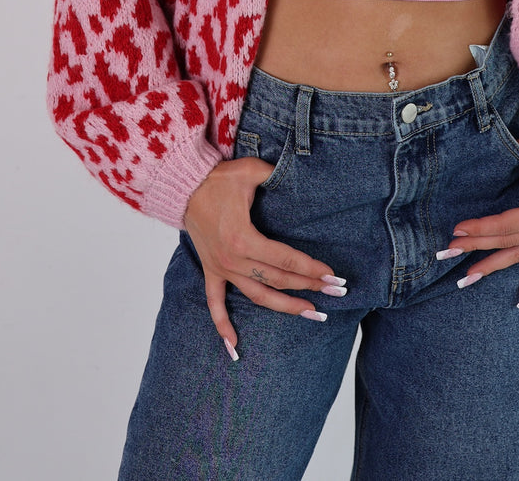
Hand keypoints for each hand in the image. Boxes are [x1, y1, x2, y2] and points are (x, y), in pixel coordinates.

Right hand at [182, 157, 343, 354]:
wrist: (183, 187)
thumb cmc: (218, 179)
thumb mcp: (250, 171)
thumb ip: (275, 174)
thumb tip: (299, 172)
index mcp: (244, 238)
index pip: (286, 260)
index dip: (312, 268)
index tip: (333, 276)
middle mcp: (233, 259)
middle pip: (278, 280)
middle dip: (309, 287)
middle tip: (335, 293)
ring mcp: (222, 268)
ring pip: (258, 296)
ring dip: (285, 307)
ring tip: (311, 313)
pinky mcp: (211, 270)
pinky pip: (215, 304)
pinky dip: (223, 326)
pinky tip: (234, 347)